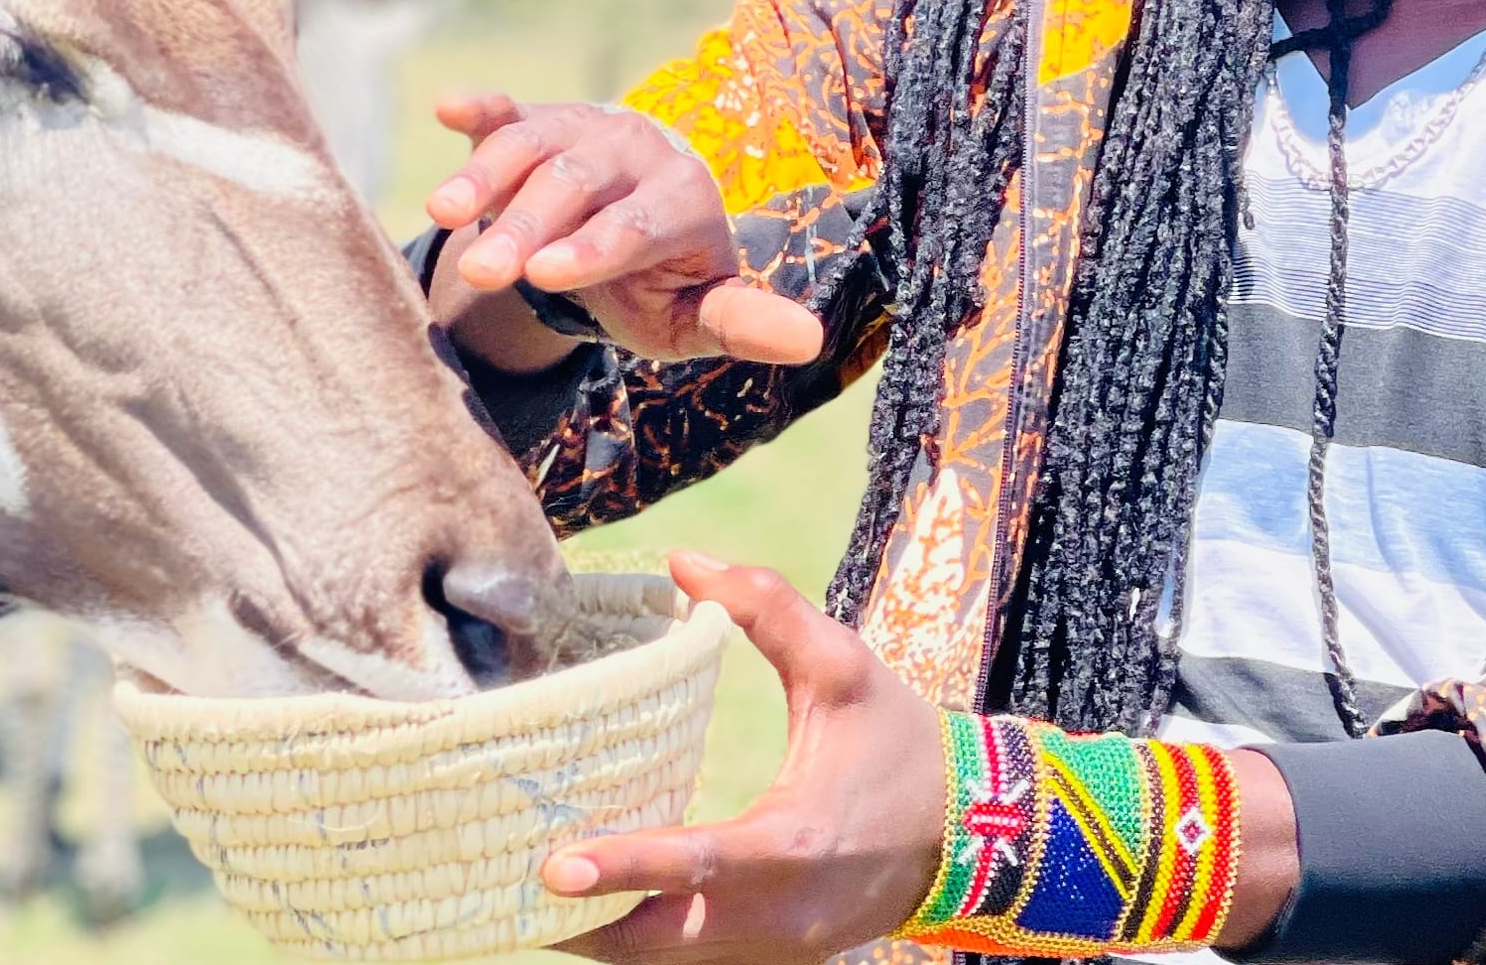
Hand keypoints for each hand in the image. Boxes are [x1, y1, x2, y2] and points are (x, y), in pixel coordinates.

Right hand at [424, 95, 824, 368]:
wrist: (629, 227)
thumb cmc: (662, 281)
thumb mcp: (698, 313)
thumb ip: (740, 322)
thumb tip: (810, 341)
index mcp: (683, 199)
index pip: (636, 225)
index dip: (593, 248)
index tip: (546, 274)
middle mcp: (636, 152)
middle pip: (575, 184)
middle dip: (525, 226)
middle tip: (480, 271)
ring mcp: (584, 128)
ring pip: (532, 146)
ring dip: (485, 177)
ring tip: (443, 215)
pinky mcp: (536, 117)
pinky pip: (507, 107)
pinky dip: (479, 106)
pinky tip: (448, 104)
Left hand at [542, 552, 943, 963]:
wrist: (975, 831)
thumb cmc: (901, 741)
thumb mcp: (842, 665)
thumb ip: (766, 605)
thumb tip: (683, 560)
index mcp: (794, 842)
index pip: (694, 864)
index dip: (622, 867)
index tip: (552, 866)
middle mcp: (783, 914)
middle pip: (660, 942)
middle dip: (582, 926)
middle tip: (510, 889)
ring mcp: (782, 948)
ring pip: (672, 962)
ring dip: (605, 939)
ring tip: (533, 904)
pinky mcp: (782, 958)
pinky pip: (696, 961)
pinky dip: (645, 942)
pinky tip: (597, 912)